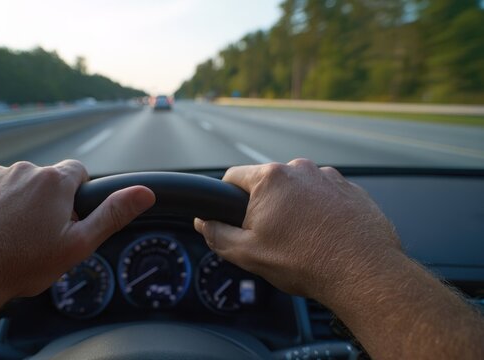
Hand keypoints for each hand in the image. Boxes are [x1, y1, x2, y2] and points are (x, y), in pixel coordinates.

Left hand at [0, 160, 154, 319]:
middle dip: (47, 203)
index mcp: (53, 181)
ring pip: (16, 186)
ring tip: (11, 237)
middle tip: (40, 236)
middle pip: (46, 181)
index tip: (69, 219)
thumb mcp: (77, 245)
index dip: (78, 196)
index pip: (79, 172)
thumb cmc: (21, 263)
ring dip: (19, 204)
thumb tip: (145, 193)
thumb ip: (112, 214)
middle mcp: (23, 170)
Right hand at [194, 159, 400, 301]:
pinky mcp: (350, 189)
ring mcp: (329, 177)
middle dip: (265, 207)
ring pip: (298, 190)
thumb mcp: (248, 254)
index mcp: (271, 179)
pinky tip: (323, 236)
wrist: (364, 272)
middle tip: (271, 238)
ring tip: (302, 240)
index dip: (226, 198)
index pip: (233, 177)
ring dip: (294, 208)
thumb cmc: (307, 262)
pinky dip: (319, 212)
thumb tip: (204, 223)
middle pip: (268, 184)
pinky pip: (324, 196)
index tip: (232, 217)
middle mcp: (300, 169)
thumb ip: (218, 234)